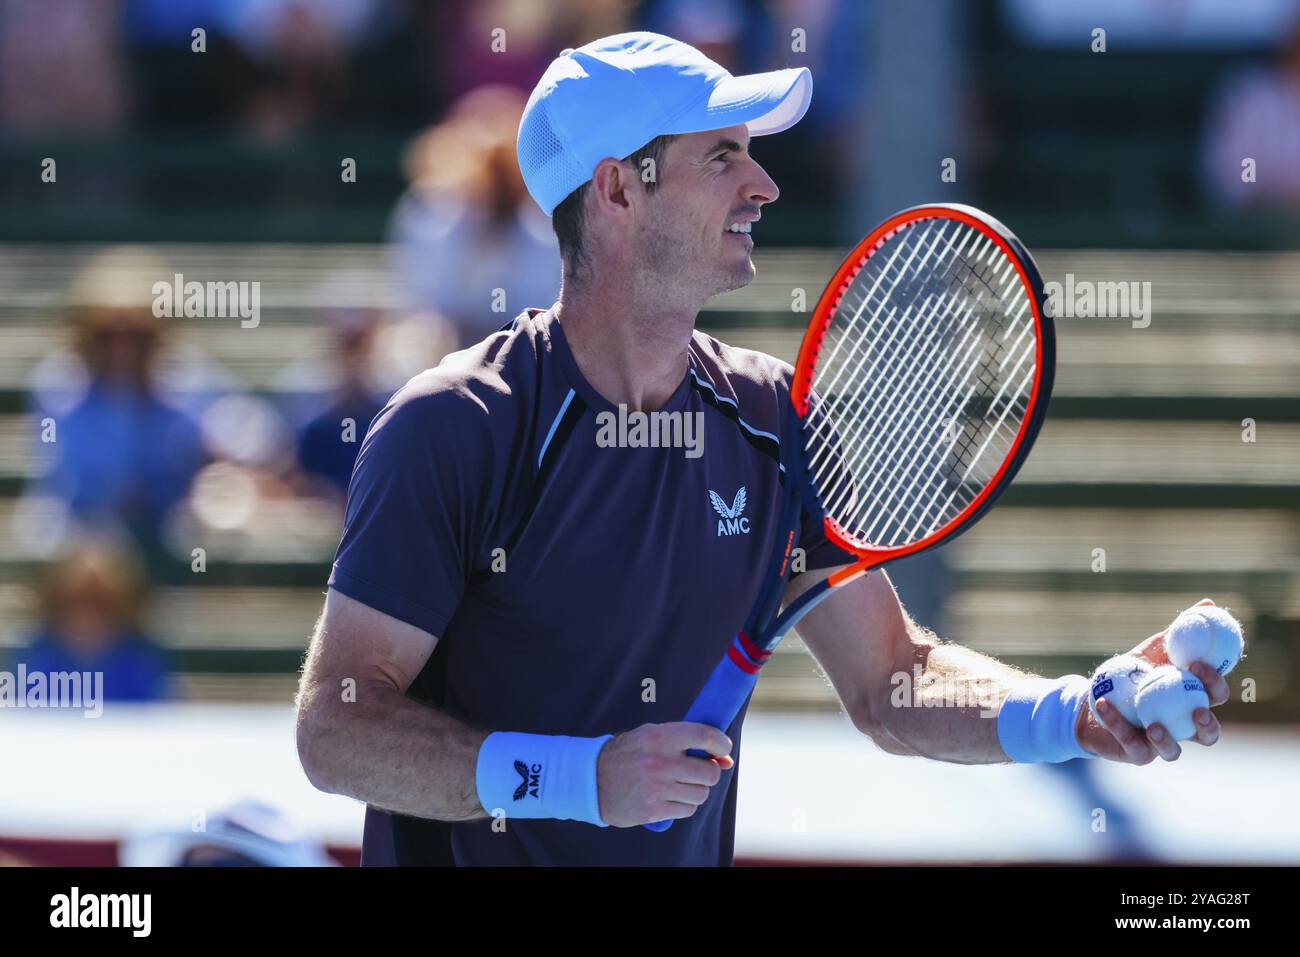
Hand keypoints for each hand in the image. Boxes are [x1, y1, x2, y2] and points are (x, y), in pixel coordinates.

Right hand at [596, 722, 733, 826]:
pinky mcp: (652, 811)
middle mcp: (660, 762)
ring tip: (678, 784)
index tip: (722, 749)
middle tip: (697, 770)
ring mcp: (656, 789)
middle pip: (710, 773)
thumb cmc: (630, 753)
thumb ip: (688, 742)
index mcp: (660, 737)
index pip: (706, 736)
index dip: (721, 743)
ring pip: (701, 794)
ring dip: (696, 790)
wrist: (591, 779)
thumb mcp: (652, 736)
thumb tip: (726, 760)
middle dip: (709, 772)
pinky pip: (687, 810)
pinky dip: (683, 805)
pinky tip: (668, 797)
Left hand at [1077, 598, 1229, 763]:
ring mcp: (1160, 743)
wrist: (1093, 697)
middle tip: (1196, 710)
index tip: (1199, 665)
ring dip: (1167, 739)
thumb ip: (1179, 633)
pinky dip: (1116, 723)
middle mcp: (1182, 726)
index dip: (1214, 683)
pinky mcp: (1135, 753)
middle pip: (1208, 734)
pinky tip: (1104, 703)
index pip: (1215, 696)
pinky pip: (1130, 743)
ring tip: (1152, 723)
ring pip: (1174, 752)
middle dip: (1207, 724)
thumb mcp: (1153, 650)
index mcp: (1192, 701)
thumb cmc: (1130, 675)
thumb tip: (1209, 605)